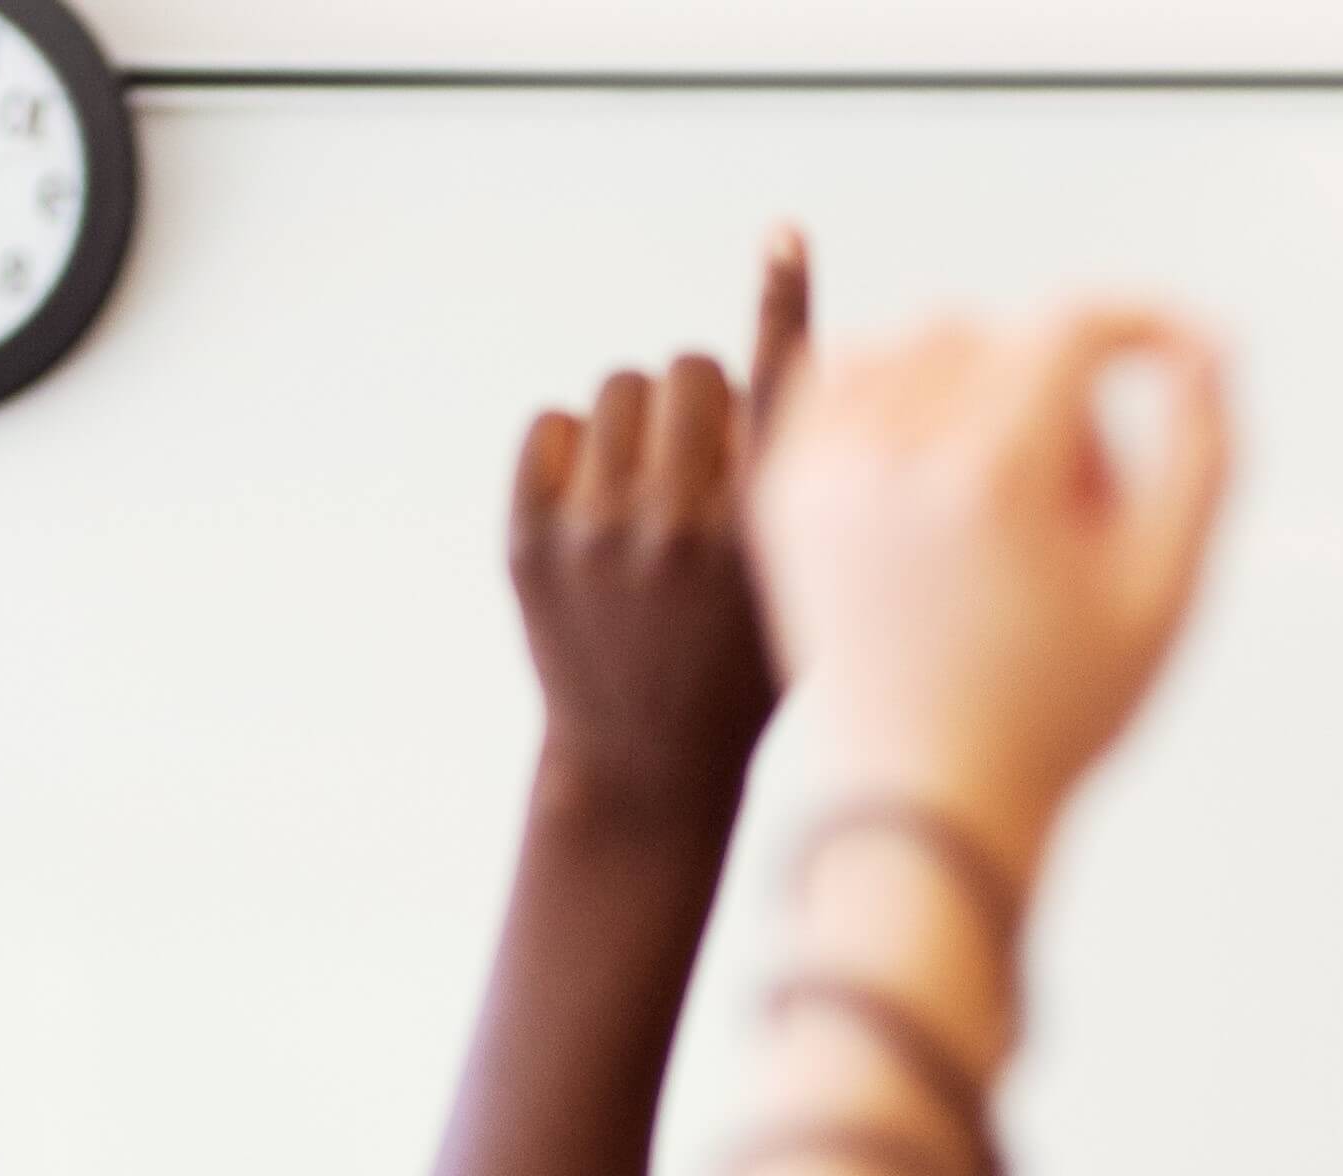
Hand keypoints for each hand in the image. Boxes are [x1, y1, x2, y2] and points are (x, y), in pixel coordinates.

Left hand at [504, 228, 805, 794]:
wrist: (645, 773)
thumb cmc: (746, 674)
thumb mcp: (813, 588)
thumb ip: (814, 487)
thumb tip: (795, 369)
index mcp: (766, 533)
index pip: (783, 386)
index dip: (786, 298)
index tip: (783, 235)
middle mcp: (681, 526)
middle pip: (688, 367)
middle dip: (701, 400)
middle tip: (703, 466)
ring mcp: (596, 534)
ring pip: (620, 389)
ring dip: (641, 424)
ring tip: (652, 497)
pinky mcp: (528, 543)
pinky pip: (551, 426)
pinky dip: (577, 452)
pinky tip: (599, 510)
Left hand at [740, 294, 1229, 845]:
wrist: (925, 802)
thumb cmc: (1058, 709)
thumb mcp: (1165, 590)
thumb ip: (1203, 454)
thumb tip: (1204, 352)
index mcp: (991, 477)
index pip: (1072, 327)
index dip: (1146, 327)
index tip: (1191, 356)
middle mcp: (894, 457)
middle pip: (1005, 338)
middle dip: (1065, 394)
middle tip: (1080, 507)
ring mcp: (824, 471)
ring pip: (923, 344)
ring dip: (983, 384)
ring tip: (1005, 495)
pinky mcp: (782, 490)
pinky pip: (844, 376)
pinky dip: (898, 394)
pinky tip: (936, 468)